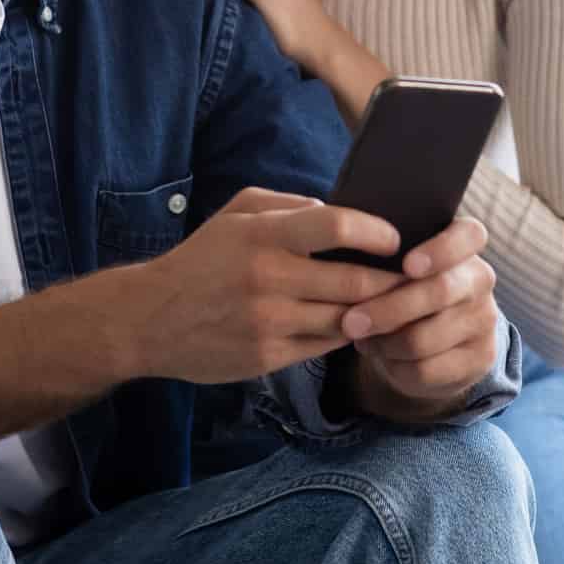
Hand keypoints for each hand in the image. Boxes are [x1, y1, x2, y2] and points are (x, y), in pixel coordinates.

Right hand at [131, 187, 404, 384]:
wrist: (149, 319)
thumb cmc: (201, 259)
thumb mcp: (236, 214)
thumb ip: (289, 205)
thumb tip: (339, 211)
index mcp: (264, 236)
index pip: (336, 226)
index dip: (376, 232)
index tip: (395, 238)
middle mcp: (269, 279)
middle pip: (354, 282)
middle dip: (391, 281)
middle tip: (413, 278)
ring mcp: (270, 323)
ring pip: (347, 319)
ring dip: (375, 313)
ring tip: (394, 304)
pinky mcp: (268, 358)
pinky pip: (326, 346)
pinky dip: (346, 335)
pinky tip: (357, 325)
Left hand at [341, 217, 502, 416]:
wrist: (429, 341)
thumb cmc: (402, 288)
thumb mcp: (397, 266)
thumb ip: (383, 260)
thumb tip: (349, 273)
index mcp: (465, 242)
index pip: (470, 235)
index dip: (440, 250)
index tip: (407, 266)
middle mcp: (481, 278)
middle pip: (439, 292)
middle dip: (388, 309)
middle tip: (350, 322)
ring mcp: (485, 319)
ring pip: (425, 338)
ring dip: (385, 344)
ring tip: (363, 339)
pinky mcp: (481, 358)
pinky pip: (427, 369)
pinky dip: (396, 368)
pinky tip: (384, 358)